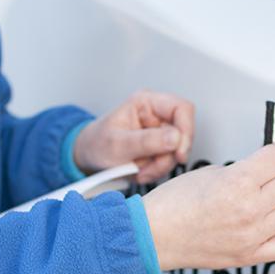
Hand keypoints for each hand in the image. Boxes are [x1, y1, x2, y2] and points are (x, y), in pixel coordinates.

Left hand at [73, 90, 194, 183]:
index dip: (186, 130)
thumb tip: (176, 138)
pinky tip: (141, 171)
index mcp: (146, 102)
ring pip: (177, 151)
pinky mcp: (160, 147)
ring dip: (160, 166)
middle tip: (151, 168)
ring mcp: (159, 132)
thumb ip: (147, 141)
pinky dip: (156, 171)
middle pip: (183, 133)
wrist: (88, 157)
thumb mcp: (118, 144)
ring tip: (139, 170)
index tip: (179, 153)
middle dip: (168, 156)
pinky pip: (169, 161)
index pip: (181, 108)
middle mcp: (156, 114)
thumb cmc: (97, 144)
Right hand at [142, 143, 274, 269]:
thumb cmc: (172, 205)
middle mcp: (249, 209)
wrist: (154, 235)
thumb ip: (241, 170)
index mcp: (237, 182)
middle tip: (271, 174)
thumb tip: (264, 170)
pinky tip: (271, 225)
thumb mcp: (209, 172)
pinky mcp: (250, 255)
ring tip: (268, 199)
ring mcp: (252, 235)